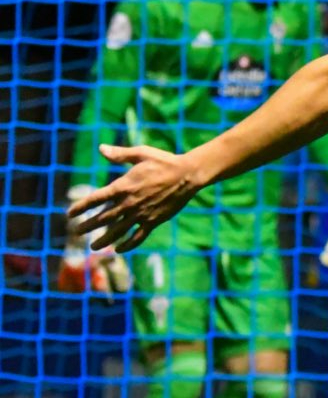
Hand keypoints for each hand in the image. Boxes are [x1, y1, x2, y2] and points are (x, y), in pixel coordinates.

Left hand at [66, 145, 202, 252]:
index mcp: (124, 186)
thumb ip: (119, 154)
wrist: (188, 174)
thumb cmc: (164, 161)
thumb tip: (101, 149)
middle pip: (104, 218)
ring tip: (94, 247)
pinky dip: (128, 244)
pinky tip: (119, 249)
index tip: (70, 214)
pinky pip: (138, 236)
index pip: (96, 199)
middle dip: (88, 226)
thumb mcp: (141, 153)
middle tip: (77, 232)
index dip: (81, 206)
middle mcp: (130, 202)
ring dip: (104, 239)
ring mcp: (142, 213)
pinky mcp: (154, 220)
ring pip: (118, 230)